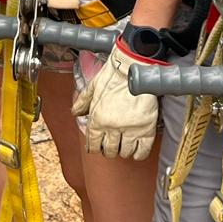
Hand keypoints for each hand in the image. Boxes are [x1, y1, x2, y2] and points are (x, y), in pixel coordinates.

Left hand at [72, 39, 161, 159]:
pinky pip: (142, 150)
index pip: (93, 143)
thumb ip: (83, 102)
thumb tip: (76, 112)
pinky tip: (136, 151)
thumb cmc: (113, 74)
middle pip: (110, 150)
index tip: (96, 148)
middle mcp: (112, 127)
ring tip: (124, 146)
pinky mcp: (146, 127)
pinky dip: (138, 154)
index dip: (94, 147)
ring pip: (125, 152)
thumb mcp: (93, 87)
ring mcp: (130, 129)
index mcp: (98, 119)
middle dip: (109, 150)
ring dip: (123, 151)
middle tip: (111, 147)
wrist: (134, 67)